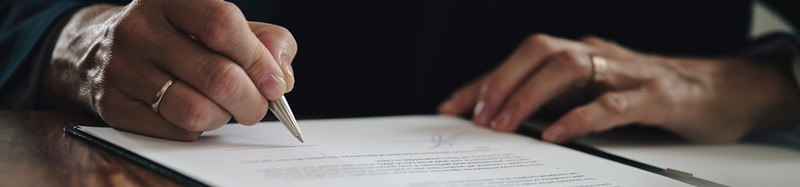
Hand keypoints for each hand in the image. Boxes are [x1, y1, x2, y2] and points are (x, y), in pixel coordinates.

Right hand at [44, 0, 296, 140]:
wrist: (102, 49)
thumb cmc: (179, 36)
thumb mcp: (220, 23)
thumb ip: (265, 41)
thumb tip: (282, 77)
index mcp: (172, 0)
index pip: (222, 25)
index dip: (257, 59)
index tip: (275, 83)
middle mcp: (140, 29)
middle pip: (216, 76)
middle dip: (250, 100)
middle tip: (258, 107)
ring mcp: (122, 67)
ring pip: (195, 110)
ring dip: (223, 118)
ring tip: (224, 109)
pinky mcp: (113, 105)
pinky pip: (175, 131)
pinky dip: (197, 129)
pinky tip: (194, 113)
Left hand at [439, 34, 799, 142]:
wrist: (724, 90)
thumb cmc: (652, 93)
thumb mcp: (597, 94)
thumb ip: (559, 102)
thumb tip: (509, 119)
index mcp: (582, 54)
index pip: (522, 59)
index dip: (484, 80)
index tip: (453, 104)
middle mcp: (599, 55)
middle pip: (539, 50)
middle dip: (501, 81)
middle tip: (477, 115)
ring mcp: (628, 72)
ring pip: (569, 68)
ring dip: (529, 96)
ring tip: (505, 123)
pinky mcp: (657, 96)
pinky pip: (613, 104)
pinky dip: (581, 118)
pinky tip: (557, 134)